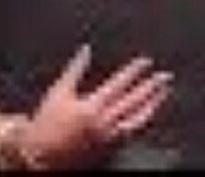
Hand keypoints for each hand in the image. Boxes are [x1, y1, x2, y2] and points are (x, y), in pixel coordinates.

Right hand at [19, 44, 171, 167]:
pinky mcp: (110, 149)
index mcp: (91, 107)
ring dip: (153, 104)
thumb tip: (86, 49)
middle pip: (134, 101)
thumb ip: (75, 69)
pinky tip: (150, 112)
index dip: (135, 71)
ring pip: (138, 119)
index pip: (120, 84)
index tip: (147, 62)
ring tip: (164, 93)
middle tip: (166, 76)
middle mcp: (104, 122)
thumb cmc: (46, 123)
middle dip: (152, 87)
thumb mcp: (58, 92)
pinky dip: (143, 121)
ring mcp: (109, 137)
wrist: (38, 155)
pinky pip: (132, 133)